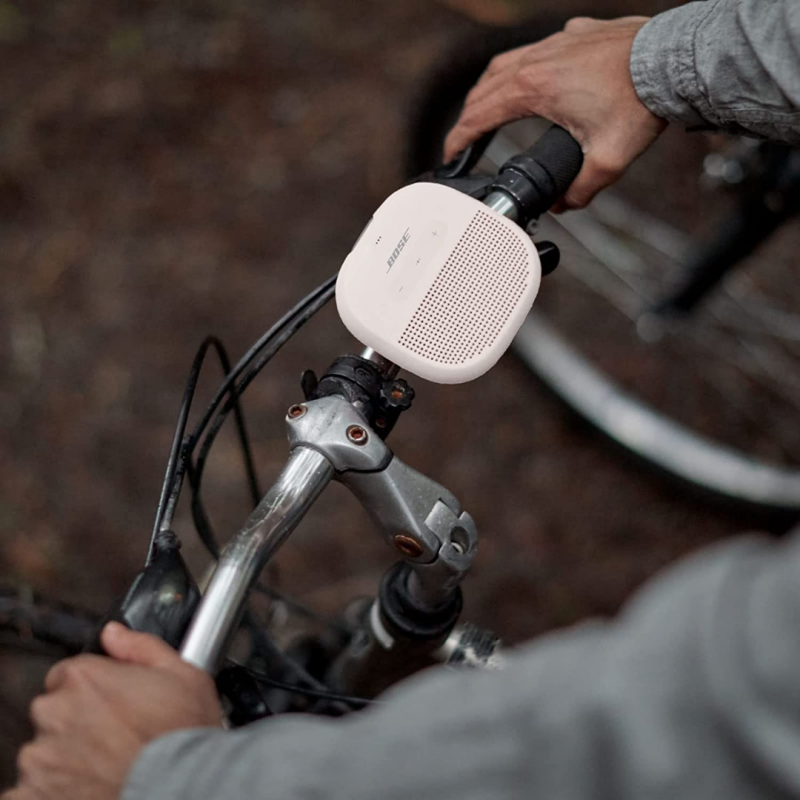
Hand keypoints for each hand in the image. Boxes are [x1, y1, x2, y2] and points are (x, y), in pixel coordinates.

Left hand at [3, 622, 222, 799]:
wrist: (181, 787)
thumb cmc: (182, 735)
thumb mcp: (183, 675)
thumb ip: (141, 647)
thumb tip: (115, 633)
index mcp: (85, 678)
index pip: (69, 674)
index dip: (92, 688)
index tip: (110, 704)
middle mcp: (56, 713)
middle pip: (54, 711)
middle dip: (77, 721)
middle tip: (113, 736)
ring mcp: (42, 758)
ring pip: (44, 752)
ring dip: (66, 758)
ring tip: (105, 767)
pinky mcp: (34, 796)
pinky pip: (31, 791)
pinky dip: (55, 791)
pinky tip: (89, 786)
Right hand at [443, 16, 667, 209]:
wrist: (671, 61)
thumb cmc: (640, 101)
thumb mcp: (607, 161)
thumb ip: (580, 190)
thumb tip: (564, 205)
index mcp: (532, 89)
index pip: (479, 116)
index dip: (459, 139)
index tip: (451, 154)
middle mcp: (536, 61)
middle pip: (483, 90)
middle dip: (468, 118)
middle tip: (463, 140)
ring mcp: (554, 44)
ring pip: (503, 64)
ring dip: (487, 90)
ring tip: (483, 110)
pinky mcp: (572, 36)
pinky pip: (533, 51)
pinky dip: (519, 70)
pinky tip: (528, 82)